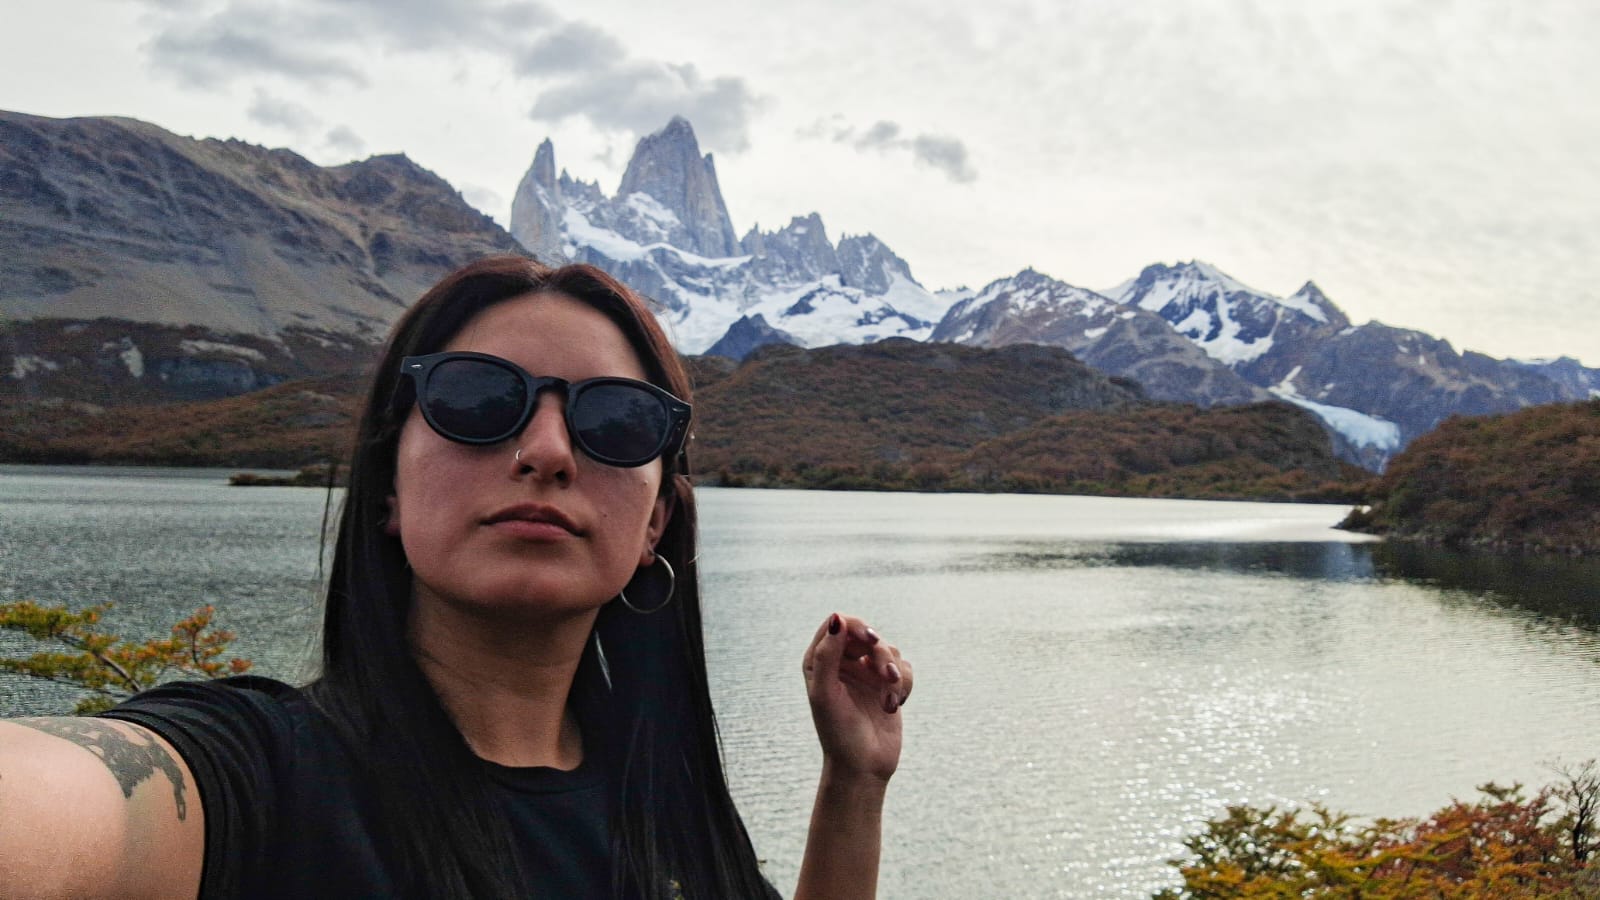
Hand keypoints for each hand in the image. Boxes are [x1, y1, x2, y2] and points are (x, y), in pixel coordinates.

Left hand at [802, 613, 912, 781]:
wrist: (863, 768)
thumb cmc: (838, 733)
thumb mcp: (826, 694)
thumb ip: (827, 656)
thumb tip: (837, 618)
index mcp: (820, 662)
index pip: (837, 625)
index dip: (855, 626)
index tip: (871, 639)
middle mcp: (842, 663)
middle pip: (867, 635)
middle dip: (881, 654)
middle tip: (886, 675)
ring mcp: (866, 673)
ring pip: (889, 650)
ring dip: (894, 673)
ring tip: (890, 700)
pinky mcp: (887, 685)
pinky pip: (904, 668)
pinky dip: (903, 685)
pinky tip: (894, 705)